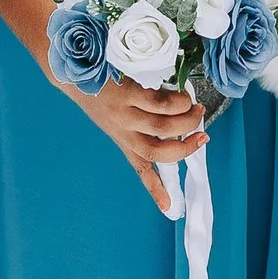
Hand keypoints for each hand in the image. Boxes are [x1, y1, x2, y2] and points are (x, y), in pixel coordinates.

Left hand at [74, 71, 207, 210]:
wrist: (75, 70)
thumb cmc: (101, 90)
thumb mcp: (117, 114)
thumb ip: (142, 121)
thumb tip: (179, 120)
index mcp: (122, 139)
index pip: (140, 168)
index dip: (155, 189)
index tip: (169, 208)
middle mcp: (123, 131)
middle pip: (158, 152)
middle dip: (186, 148)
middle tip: (202, 136)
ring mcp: (124, 113)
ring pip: (163, 126)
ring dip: (187, 121)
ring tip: (197, 110)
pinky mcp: (127, 93)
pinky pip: (159, 102)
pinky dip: (178, 102)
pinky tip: (183, 96)